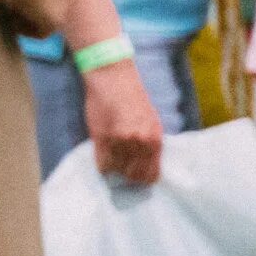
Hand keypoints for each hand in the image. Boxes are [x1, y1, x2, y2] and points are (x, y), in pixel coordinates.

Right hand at [83, 58, 164, 184]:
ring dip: (114, 167)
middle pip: (133, 176)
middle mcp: (138, 143)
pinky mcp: (100, 137)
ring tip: (112, 157)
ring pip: (116, 170)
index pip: (151, 174)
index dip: (143, 178)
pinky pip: (101, 163)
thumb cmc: (133, 96)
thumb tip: (145, 164)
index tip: (137, 175)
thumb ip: (149, 143)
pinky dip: (102, 164)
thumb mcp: (151, 121)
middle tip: (123, 168)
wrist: (113, 77)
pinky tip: (103, 156)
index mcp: (154, 140)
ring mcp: (118, 141)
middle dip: (128, 175)